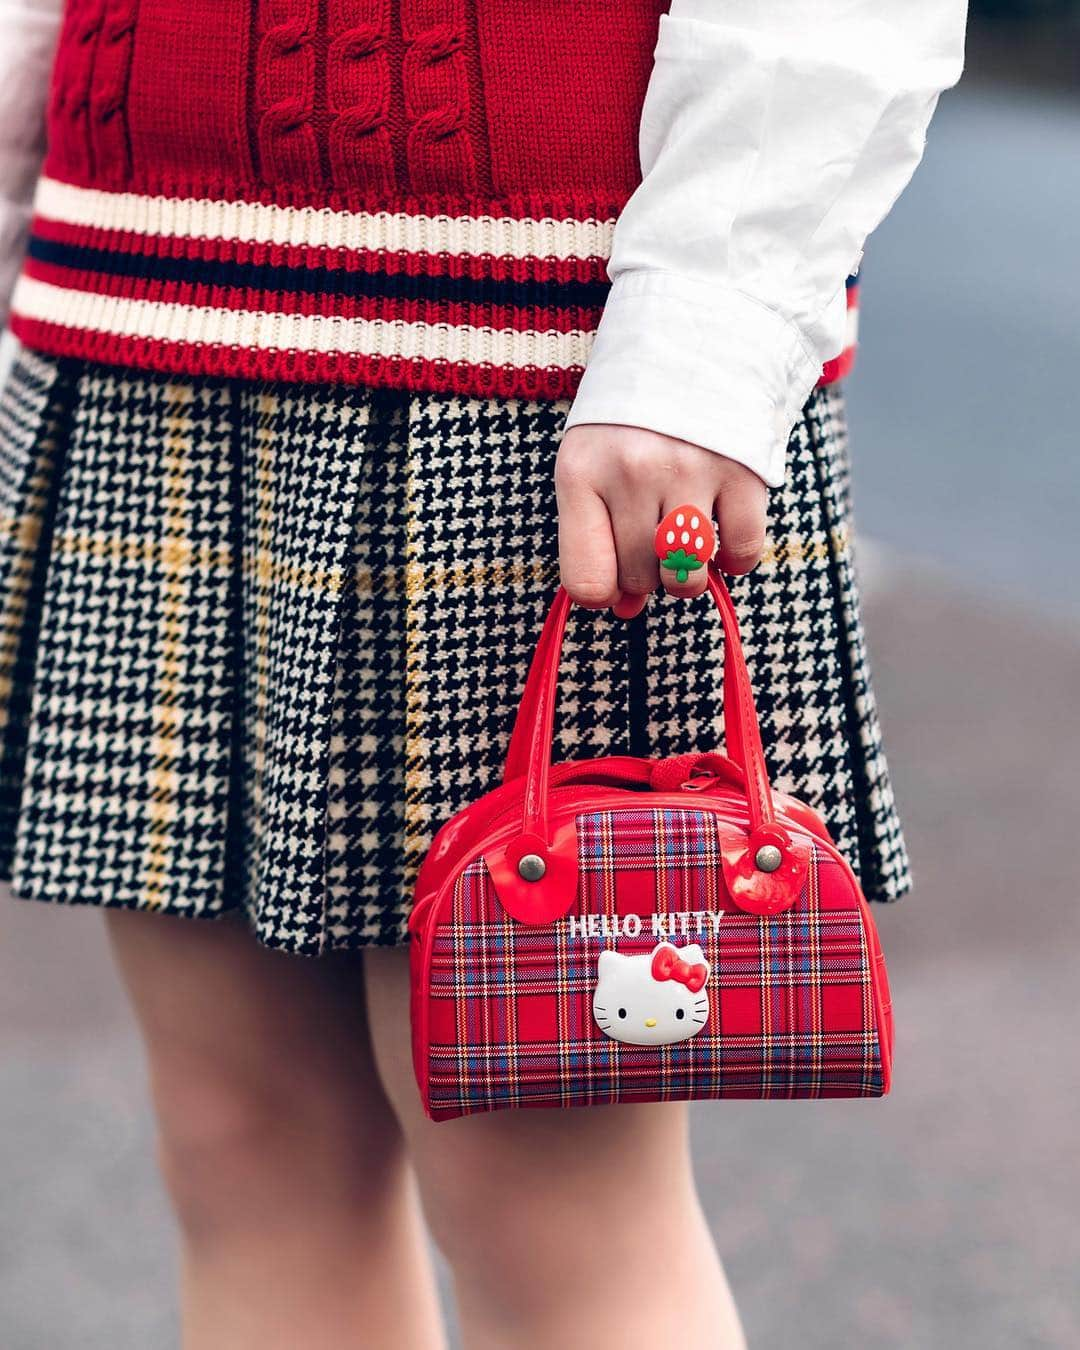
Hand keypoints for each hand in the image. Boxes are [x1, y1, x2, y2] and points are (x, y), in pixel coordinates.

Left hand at [555, 424, 767, 617]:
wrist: (694, 335)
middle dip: (647, 576)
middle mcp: (632, 472)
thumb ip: (598, 535)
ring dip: (689, 575)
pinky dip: (736, 560)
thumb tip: (624, 611)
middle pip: (639, 579)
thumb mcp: (594, 462)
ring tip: (686, 544)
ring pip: (687, 575)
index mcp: (581, 472)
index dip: (603, 591)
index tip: (613, 578)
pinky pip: (741, 552)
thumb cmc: (631, 417)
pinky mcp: (743, 470)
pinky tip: (724, 535)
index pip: (585, 580)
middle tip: (653, 542)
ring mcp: (690, 470)